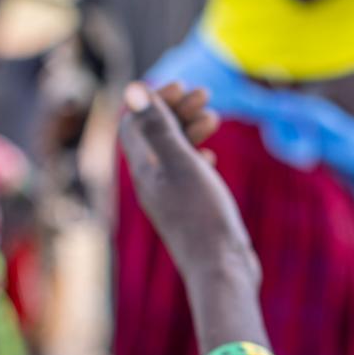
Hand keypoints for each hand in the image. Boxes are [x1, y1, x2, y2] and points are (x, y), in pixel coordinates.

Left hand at [118, 82, 259, 291]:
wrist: (220, 268)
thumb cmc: (202, 216)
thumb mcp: (182, 164)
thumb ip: (158, 127)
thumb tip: (132, 88)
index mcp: (143, 169)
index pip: (135, 123)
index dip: (154, 100)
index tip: (183, 86)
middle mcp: (151, 182)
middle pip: (154, 135)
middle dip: (176, 110)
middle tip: (205, 95)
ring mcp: (170, 197)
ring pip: (172, 153)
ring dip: (189, 130)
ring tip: (214, 117)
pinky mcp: (190, 209)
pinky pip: (185, 174)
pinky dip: (196, 155)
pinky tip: (211, 156)